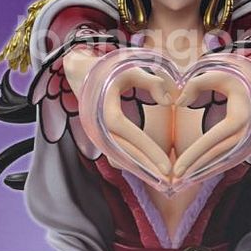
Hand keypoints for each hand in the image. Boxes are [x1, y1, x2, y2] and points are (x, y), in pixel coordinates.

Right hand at [101, 66, 177, 181]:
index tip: (167, 166)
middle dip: (146, 169)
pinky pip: (116, 157)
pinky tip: (150, 172)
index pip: (128, 134)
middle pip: (123, 154)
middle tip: (170, 181)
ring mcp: (96, 136)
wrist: (80, 75)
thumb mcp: (130, 69)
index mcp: (104, 110)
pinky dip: (132, 165)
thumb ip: (152, 81)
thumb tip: (170, 101)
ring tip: (163, 182)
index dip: (148, 151)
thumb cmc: (110, 70)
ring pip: (118, 160)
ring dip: (139, 171)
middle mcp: (97, 127)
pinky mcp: (99, 140)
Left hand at [172, 70, 250, 180]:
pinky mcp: (244, 145)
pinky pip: (225, 158)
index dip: (194, 155)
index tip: (177, 168)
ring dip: (202, 172)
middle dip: (195, 168)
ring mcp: (246, 141)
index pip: (212, 140)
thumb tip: (178, 103)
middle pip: (216, 155)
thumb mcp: (217, 74)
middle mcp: (245, 133)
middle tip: (174, 180)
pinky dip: (210, 167)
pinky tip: (195, 175)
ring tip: (181, 182)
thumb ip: (196, 84)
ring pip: (221, 160)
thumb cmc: (236, 79)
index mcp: (239, 117)